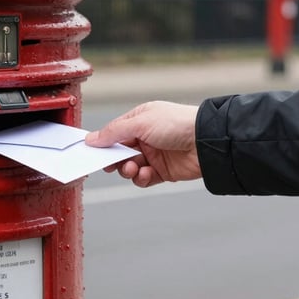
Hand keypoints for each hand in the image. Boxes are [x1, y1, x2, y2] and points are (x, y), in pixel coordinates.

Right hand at [85, 101, 200, 187]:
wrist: (206, 141)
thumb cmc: (177, 123)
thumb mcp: (140, 122)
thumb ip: (114, 132)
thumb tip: (92, 138)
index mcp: (140, 120)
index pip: (114, 132)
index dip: (104, 143)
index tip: (93, 153)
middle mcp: (146, 137)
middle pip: (120, 152)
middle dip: (114, 160)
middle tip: (111, 164)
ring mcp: (155, 154)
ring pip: (130, 167)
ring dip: (127, 170)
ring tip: (132, 168)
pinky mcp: (163, 171)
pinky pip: (144, 178)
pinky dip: (141, 178)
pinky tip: (146, 174)